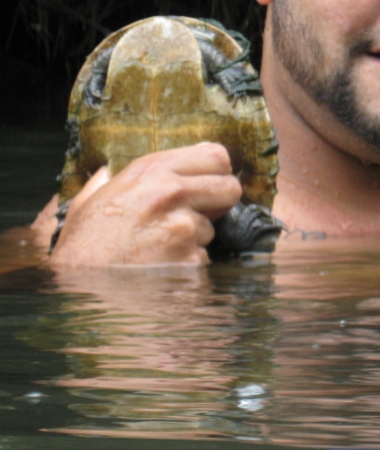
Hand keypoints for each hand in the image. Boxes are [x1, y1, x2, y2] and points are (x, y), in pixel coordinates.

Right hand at [40, 142, 241, 266]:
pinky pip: (203, 258)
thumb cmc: (80, 250)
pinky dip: (188, 267)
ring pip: (212, 228)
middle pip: (230, 188)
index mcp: (150, 172)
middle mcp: (171, 193)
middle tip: (196, 215)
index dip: (215, 172)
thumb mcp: (86, 203)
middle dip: (219, 203)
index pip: (216, 156)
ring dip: (195, 239)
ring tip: (160, 250)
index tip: (205, 184)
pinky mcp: (191, 260)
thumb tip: (108, 168)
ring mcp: (183, 228)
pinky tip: (161, 270)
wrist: (79, 294)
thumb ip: (106, 181)